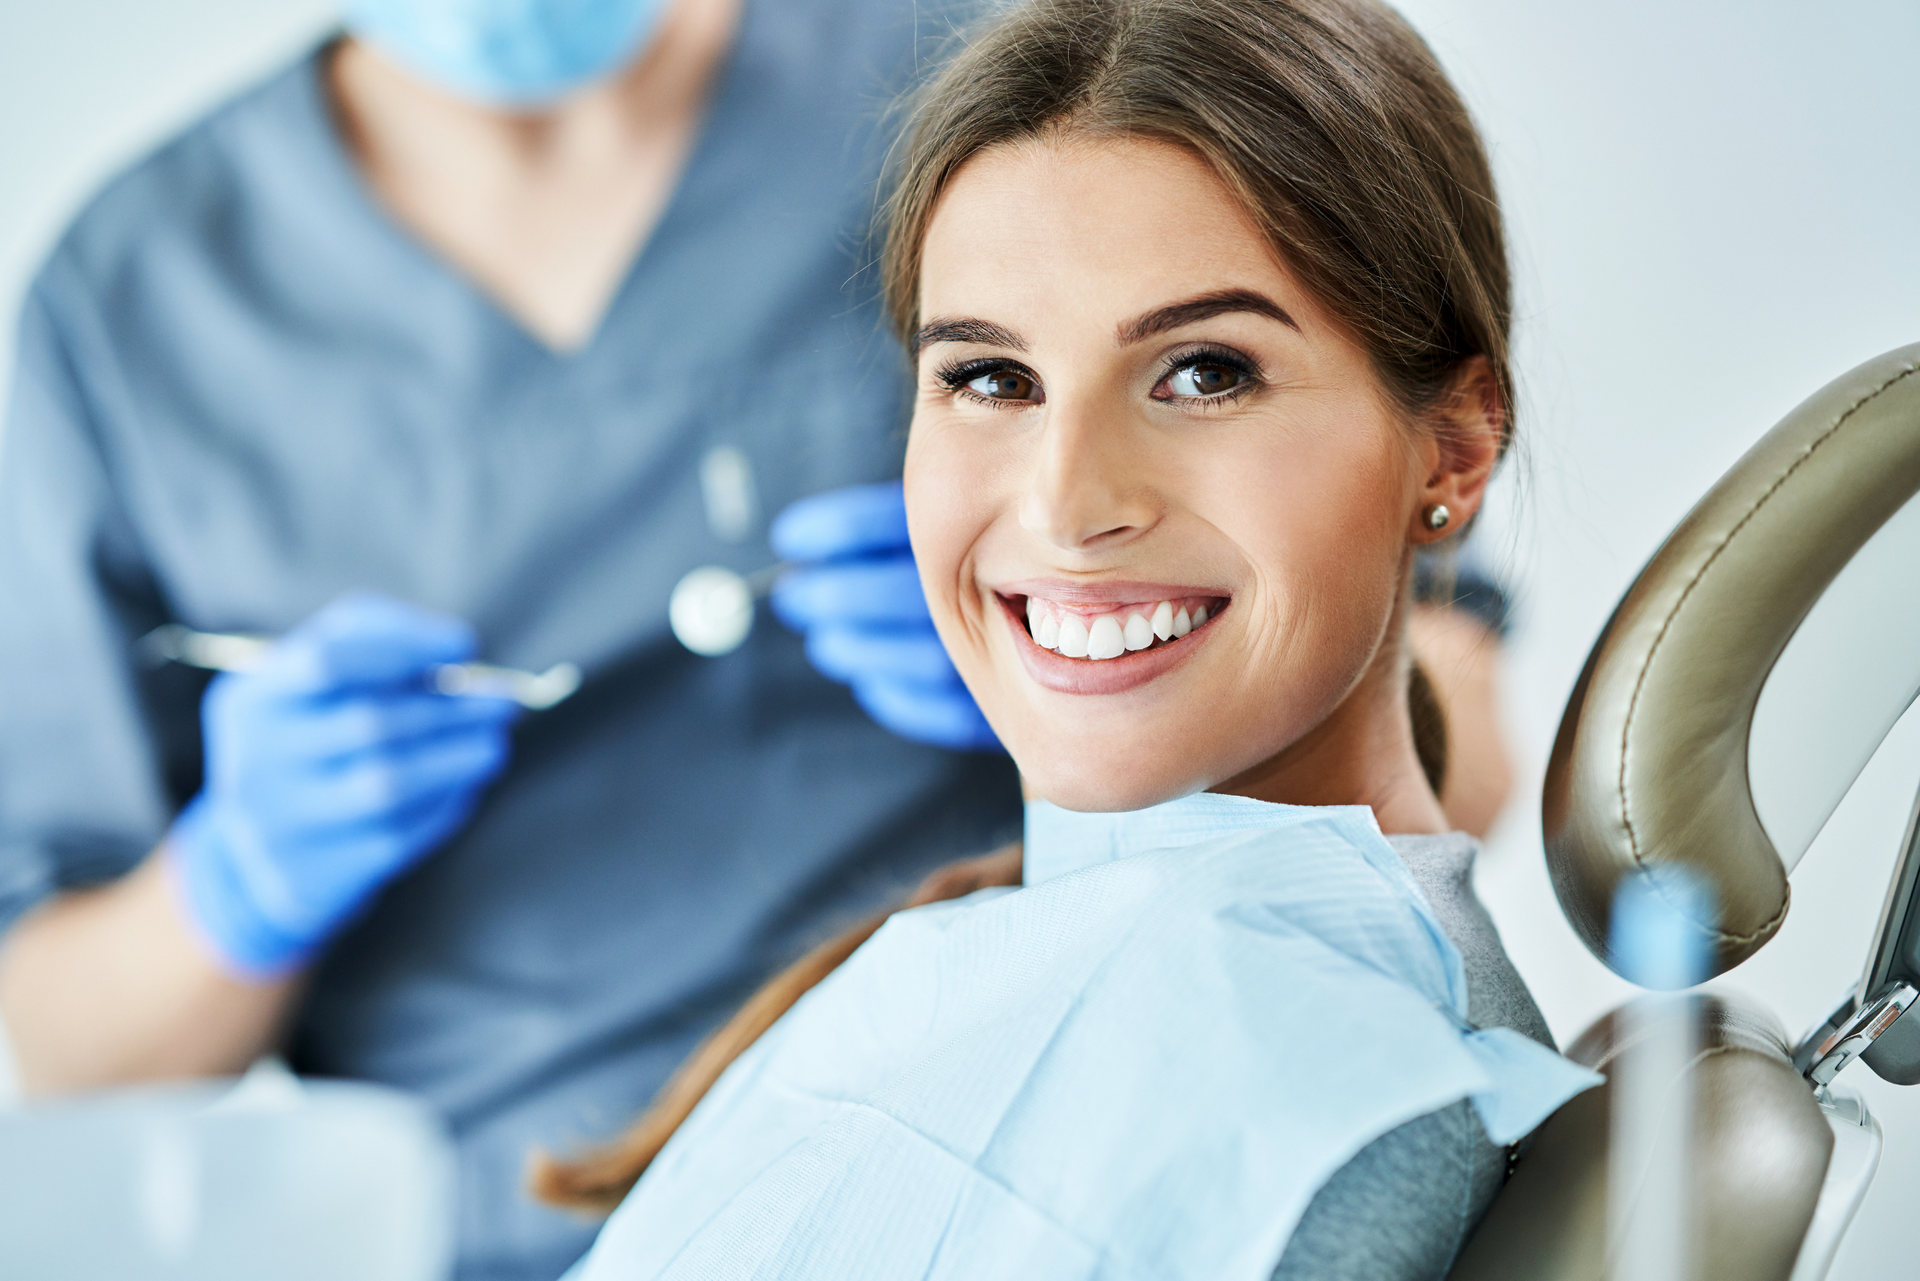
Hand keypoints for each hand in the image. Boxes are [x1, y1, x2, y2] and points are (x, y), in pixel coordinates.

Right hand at [167, 593, 518, 976]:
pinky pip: (395, 836)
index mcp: (252, 700)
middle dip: (451, 709)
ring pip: (387, 785)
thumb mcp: (320, 673)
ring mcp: (278, 825)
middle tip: (505, 701)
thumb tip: (459, 647)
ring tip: (495, 745)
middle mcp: (253, 762)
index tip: (466, 646)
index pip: (330, 662)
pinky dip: (441, 807)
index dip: (406, 648)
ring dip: (456, 759)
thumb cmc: (312, 731)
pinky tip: (464, 788)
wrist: (264, 842)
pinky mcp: (312, 875)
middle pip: (370, 723)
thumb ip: (381, 638)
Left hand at [770, 481, 1000, 751]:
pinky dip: (896, 698)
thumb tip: (803, 537)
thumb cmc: (1023, 549)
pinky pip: (932, 710)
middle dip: (826, 595)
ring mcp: (998, 654)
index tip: (788, 536)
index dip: (825, 530)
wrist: (1107, 626)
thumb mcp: (978, 506)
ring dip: (853, 649)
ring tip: (827, 642)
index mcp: (978, 523)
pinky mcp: (1000, 709)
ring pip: (904, 656)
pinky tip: (874, 682)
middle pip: (881, 593)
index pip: (881, 523)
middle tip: (795, 596)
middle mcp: (990, 588)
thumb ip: (918, 512)